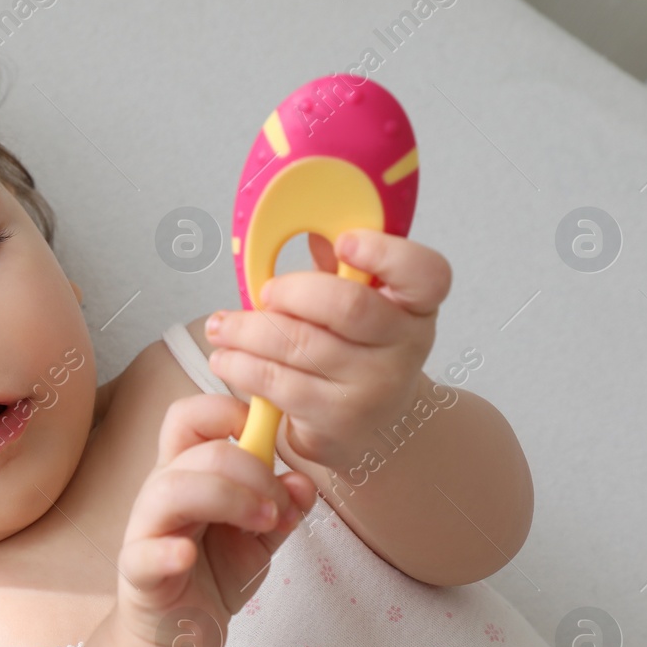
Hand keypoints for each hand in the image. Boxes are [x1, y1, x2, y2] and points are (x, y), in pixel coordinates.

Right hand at [115, 394, 315, 646]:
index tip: (269, 437)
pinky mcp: (139, 572)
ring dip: (227, 498)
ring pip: (171, 489)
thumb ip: (284, 507)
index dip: (229, 410)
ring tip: (264, 524)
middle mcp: (162, 491)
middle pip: (197, 450)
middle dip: (253, 470)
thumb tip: (304, 482)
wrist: (181, 632)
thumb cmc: (214, 572)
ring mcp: (146, 529)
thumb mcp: (261, 536)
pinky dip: (167, 550)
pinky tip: (189, 556)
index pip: (191, 417)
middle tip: (281, 506)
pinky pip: (143, 552)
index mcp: (189, 471)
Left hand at [204, 229, 450, 469]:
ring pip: (301, 345)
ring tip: (220, 327)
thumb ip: (336, 264)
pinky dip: (243, 366)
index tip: (344, 241)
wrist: (364, 426)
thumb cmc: (353, 349)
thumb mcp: (357, 302)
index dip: (384, 253)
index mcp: (416, 304)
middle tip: (262, 293)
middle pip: (347, 306)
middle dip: (290, 292)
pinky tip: (226, 358)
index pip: (425, 273)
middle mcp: (407, 346)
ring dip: (248, 331)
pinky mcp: (340, 420)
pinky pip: (280, 384)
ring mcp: (376, 387)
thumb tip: (303, 220)